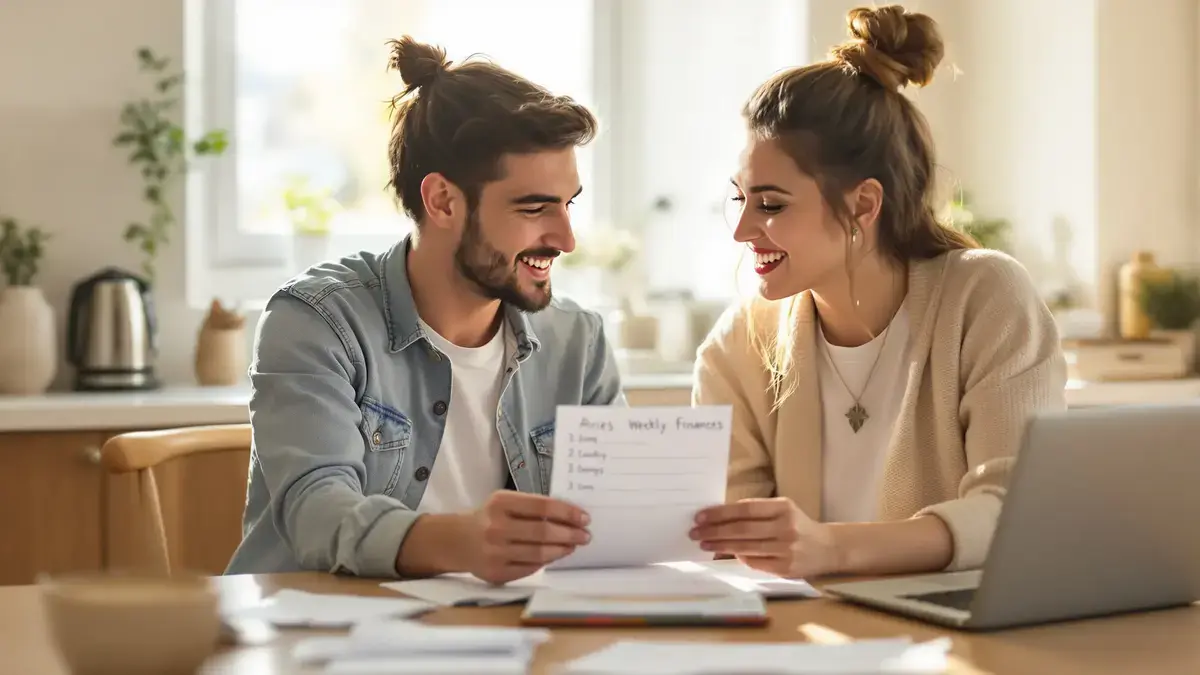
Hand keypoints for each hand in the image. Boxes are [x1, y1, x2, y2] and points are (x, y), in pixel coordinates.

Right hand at [462, 491, 590, 584]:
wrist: (456, 541)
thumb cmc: (488, 518)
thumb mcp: (505, 502)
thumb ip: (532, 507)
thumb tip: (569, 518)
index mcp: (500, 503)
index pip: (542, 506)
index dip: (567, 512)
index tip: (584, 518)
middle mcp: (496, 527)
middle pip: (543, 532)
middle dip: (570, 534)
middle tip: (585, 536)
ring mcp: (495, 553)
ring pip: (539, 554)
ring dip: (561, 550)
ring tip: (572, 546)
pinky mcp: (496, 573)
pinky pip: (530, 568)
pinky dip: (546, 562)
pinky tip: (554, 555)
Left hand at [689, 497, 839, 578]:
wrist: (828, 548)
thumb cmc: (797, 525)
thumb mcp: (782, 510)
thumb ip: (756, 512)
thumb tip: (719, 517)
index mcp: (783, 508)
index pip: (745, 509)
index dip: (720, 513)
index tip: (700, 516)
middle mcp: (786, 527)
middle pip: (742, 529)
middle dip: (714, 531)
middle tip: (695, 532)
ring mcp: (786, 549)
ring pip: (745, 547)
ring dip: (720, 546)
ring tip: (704, 543)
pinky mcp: (786, 568)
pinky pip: (754, 563)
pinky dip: (738, 558)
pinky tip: (725, 554)